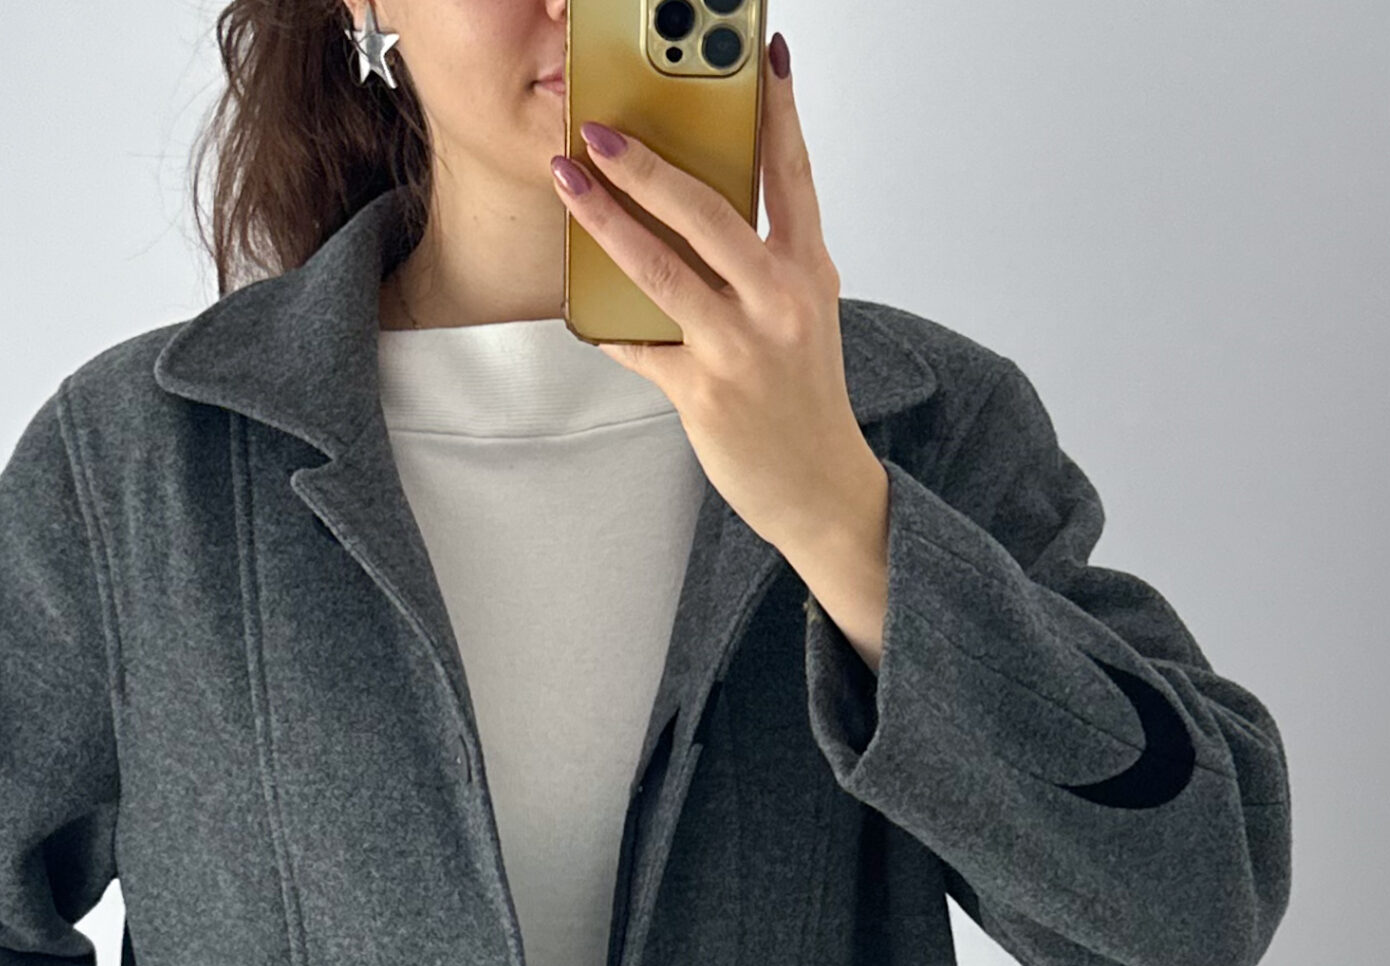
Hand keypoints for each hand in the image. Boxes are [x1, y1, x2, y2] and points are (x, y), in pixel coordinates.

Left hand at [549, 30, 891, 665]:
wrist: (820, 487)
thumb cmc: (804, 397)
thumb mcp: (804, 315)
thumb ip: (766, 261)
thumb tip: (701, 210)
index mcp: (808, 271)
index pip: (793, 175)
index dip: (778, 110)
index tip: (765, 54)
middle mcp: (779, 301)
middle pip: (708, 212)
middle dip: (646, 165)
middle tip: (600, 130)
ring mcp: (741, 347)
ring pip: (662, 269)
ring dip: (606, 222)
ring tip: (569, 183)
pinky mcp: (705, 392)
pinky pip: (640, 345)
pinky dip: (607, 325)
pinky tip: (582, 307)